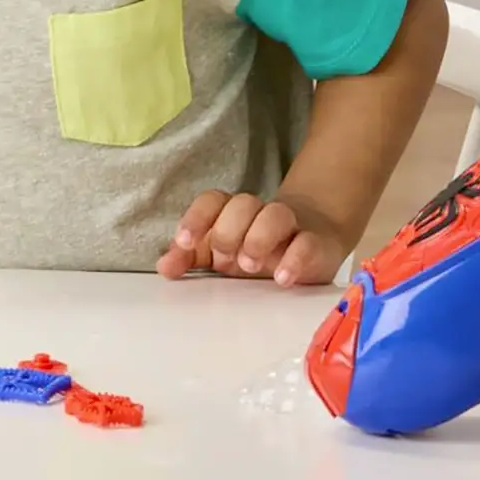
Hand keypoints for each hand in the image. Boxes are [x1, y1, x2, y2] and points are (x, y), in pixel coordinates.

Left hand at [156, 190, 353, 287]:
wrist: (312, 241)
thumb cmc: (256, 250)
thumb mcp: (220, 256)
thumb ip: (191, 259)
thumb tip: (164, 266)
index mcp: (232, 213)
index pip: (212, 201)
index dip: (196, 218)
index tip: (184, 242)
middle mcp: (259, 214)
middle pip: (242, 204)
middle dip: (228, 230)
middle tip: (225, 259)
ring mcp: (289, 226)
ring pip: (275, 214)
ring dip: (258, 237)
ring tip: (250, 265)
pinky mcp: (315, 244)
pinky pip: (306, 243)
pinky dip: (294, 259)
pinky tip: (282, 278)